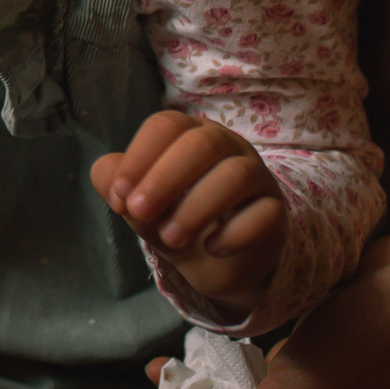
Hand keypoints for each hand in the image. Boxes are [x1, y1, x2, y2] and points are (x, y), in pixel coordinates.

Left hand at [92, 111, 286, 316]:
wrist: (213, 263)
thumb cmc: (172, 217)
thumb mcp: (137, 203)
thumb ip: (114, 185)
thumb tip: (112, 185)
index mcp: (188, 133)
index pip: (167, 125)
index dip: (140, 157)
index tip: (119, 197)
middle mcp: (227, 145)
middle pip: (201, 143)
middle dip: (164, 179)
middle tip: (139, 214)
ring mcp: (257, 176)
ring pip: (236, 175)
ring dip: (197, 207)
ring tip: (170, 238)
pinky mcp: (277, 212)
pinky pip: (265, 213)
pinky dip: (235, 232)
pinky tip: (211, 248)